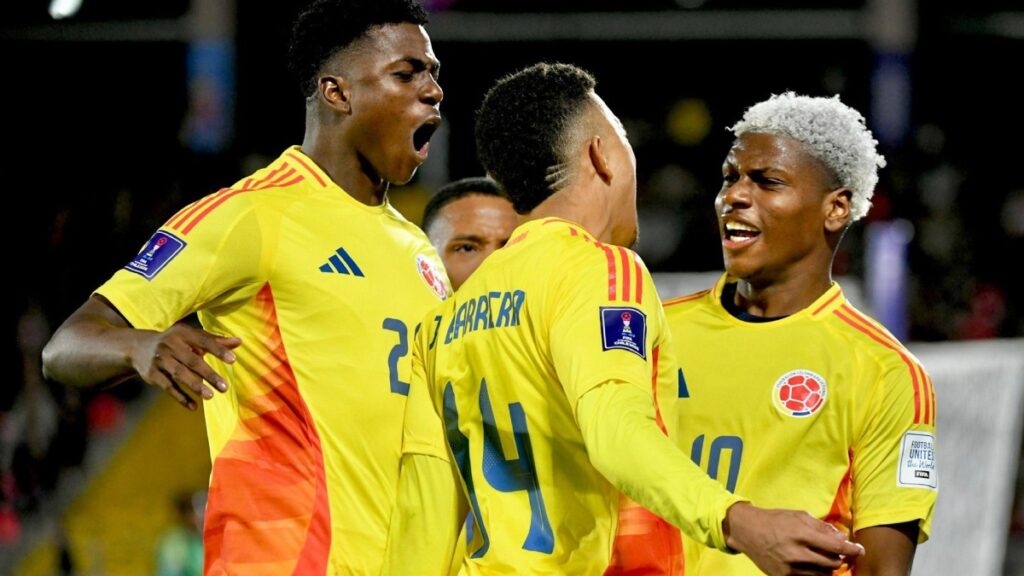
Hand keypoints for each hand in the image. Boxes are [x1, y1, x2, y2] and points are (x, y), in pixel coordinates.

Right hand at [131, 323, 240, 409]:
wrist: (139, 347)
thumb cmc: (175, 342)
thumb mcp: (192, 337)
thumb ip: (215, 341)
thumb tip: (239, 342)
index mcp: (183, 333)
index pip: (203, 341)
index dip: (218, 350)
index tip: (233, 360)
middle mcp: (170, 345)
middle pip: (192, 361)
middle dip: (209, 374)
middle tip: (225, 387)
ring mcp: (160, 360)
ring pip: (180, 374)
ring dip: (195, 386)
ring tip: (210, 396)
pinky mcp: (152, 374)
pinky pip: (168, 387)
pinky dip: (181, 397)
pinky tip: (193, 406)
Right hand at [724, 502, 863, 575]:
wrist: (747, 531)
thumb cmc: (775, 520)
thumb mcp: (799, 516)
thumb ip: (822, 527)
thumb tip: (842, 538)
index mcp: (800, 534)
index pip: (835, 547)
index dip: (852, 550)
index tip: (860, 550)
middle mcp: (795, 553)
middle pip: (832, 563)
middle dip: (839, 557)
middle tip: (837, 552)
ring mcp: (789, 568)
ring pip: (822, 574)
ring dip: (828, 567)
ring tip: (822, 557)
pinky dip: (815, 573)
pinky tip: (812, 564)